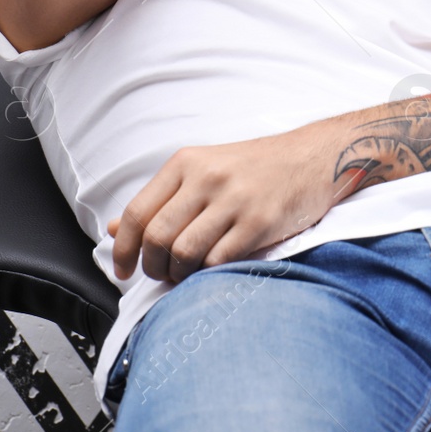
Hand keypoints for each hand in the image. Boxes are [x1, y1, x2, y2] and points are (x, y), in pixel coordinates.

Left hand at [108, 129, 336, 283]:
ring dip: (180, 274)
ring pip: (184, 253)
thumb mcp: (205, 169)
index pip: (136, 213)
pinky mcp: (260, 221)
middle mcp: (208, 177)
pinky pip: (218, 260)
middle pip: (157, 237)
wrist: (316, 157)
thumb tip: (113, 229)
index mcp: (187, 162)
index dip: (123, 249)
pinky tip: (215, 268)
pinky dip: (209, 273)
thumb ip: (162, 199)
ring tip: (188, 274)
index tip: (123, 269)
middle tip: (163, 274)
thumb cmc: (259, 166)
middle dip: (153, 266)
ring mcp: (235, 199)